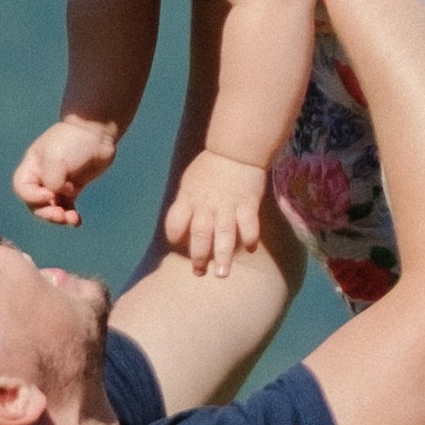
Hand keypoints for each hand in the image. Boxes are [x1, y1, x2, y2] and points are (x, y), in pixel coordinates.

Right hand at [16, 113, 119, 227]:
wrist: (97, 132)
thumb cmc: (73, 141)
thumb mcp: (56, 158)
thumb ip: (52, 180)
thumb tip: (57, 195)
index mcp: (32, 167)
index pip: (22, 189)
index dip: (33, 198)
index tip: (50, 194)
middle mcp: (42, 177)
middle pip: (36, 203)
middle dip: (47, 213)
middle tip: (61, 215)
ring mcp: (58, 183)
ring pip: (53, 208)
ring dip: (60, 217)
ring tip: (72, 220)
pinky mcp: (73, 187)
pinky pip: (68, 207)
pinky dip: (71, 216)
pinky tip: (77, 222)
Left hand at [164, 148, 269, 280]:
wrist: (236, 150)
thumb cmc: (209, 166)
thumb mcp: (188, 182)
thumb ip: (186, 205)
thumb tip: (182, 227)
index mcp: (188, 199)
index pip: (175, 223)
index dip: (175, 237)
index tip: (180, 245)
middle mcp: (206, 205)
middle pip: (199, 233)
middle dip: (199, 256)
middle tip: (200, 273)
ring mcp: (228, 205)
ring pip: (224, 234)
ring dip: (223, 255)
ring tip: (222, 274)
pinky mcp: (248, 203)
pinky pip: (249, 224)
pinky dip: (250, 237)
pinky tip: (250, 249)